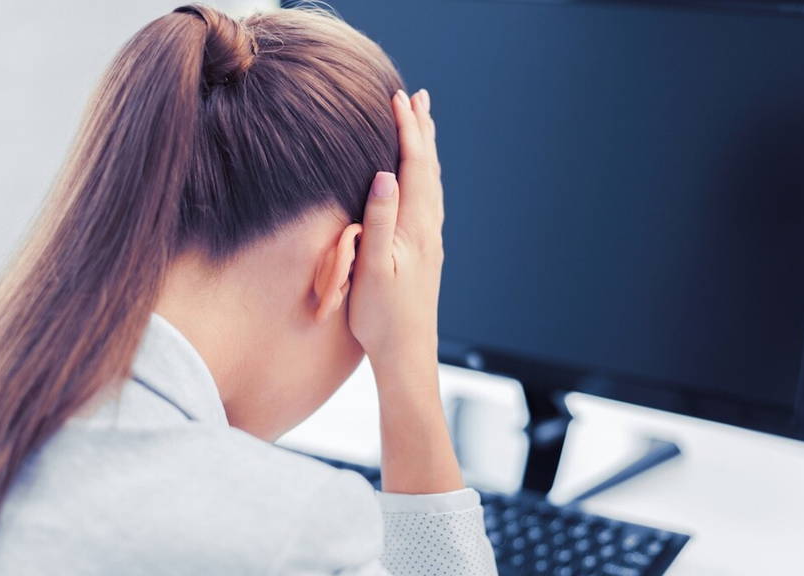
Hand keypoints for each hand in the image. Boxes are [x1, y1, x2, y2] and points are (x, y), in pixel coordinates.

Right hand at [346, 87, 460, 493]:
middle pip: (429, 170)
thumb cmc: (382, 317)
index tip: (398, 99)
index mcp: (415, 228)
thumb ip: (379, 220)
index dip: (407, 131)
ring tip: (422, 129)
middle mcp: (428, 230)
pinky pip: (429, 202)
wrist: (406, 355)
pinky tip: (422, 185)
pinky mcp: (426, 255)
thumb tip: (386, 175)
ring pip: (431, 185)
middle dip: (422, 132)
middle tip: (419, 98)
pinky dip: (426, 178)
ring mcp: (430, 242)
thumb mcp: (372, 268)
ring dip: (426, 152)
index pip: (413, 167)